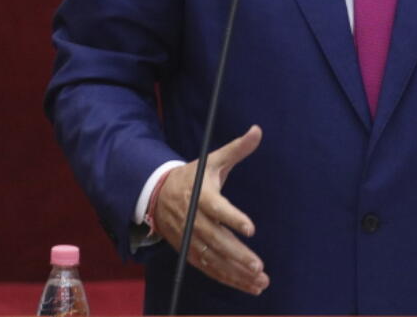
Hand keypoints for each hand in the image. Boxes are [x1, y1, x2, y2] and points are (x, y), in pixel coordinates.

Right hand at [152, 125, 268, 294]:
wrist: (156, 195)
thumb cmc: (192, 177)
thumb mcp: (212, 160)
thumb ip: (236, 149)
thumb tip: (258, 130)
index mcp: (200, 195)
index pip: (217, 208)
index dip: (233, 218)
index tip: (251, 228)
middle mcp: (193, 220)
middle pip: (215, 240)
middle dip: (237, 254)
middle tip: (258, 265)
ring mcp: (189, 239)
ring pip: (213, 259)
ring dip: (235, 272)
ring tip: (260, 280)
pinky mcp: (188, 252)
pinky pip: (209, 269)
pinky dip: (228, 278)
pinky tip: (248, 286)